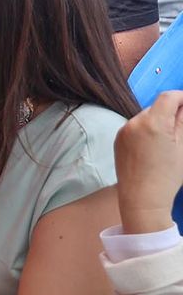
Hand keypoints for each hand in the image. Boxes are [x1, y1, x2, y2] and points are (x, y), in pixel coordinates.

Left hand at [114, 91, 182, 233]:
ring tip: (167, 142)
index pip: (168, 97)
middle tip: (181, 128)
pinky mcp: (118, 139)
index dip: (182, 97)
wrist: (142, 198)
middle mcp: (134, 122)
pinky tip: (153, 148)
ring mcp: (123, 130)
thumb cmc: (167, 176)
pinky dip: (146, 130)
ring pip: (146, 117)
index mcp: (153, 123)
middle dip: (170, 112)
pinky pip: (135, 127)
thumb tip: (182, 107)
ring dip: (158, 122)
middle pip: (156, 107)